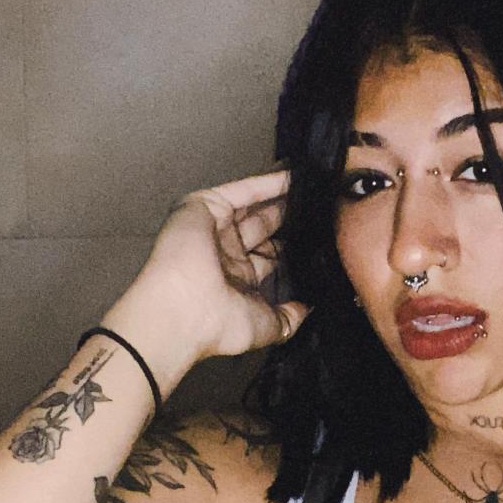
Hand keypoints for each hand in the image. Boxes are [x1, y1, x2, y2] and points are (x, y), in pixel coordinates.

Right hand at [136, 168, 310, 360]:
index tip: (319, 236)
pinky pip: (243, 190)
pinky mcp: (205, 206)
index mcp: (235, 279)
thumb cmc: (216, 325)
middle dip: (288, 216)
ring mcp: (214, 227)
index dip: (291, 246)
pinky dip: (268, 182)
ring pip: (253, 205)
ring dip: (280, 195)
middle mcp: (224, 252)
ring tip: (310, 184)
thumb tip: (309, 309)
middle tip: (319, 205)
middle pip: (262, 227)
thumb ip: (289, 317)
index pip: (268, 257)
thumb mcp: (266, 327)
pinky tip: (293, 175)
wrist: (183, 310)